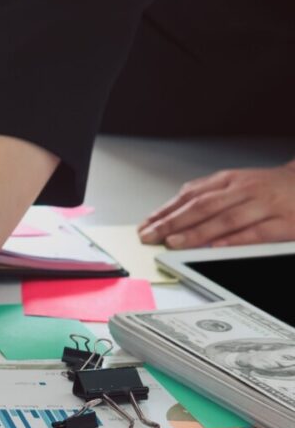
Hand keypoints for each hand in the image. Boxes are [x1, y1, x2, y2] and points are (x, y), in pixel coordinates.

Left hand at [138, 161, 294, 248]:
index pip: (191, 196)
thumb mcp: (237, 183)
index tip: (146, 225)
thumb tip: (172, 209)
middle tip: (151, 236)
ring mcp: (265, 205)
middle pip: (203, 207)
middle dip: (173, 223)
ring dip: (198, 233)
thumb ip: (207, 194)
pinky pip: (257, 232)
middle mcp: (245, 190)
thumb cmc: (269, 188)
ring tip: (174, 243)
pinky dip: (235, 240)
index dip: (166, 211)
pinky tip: (216, 248)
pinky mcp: (284, 222)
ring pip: (226, 219)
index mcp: (230, 180)